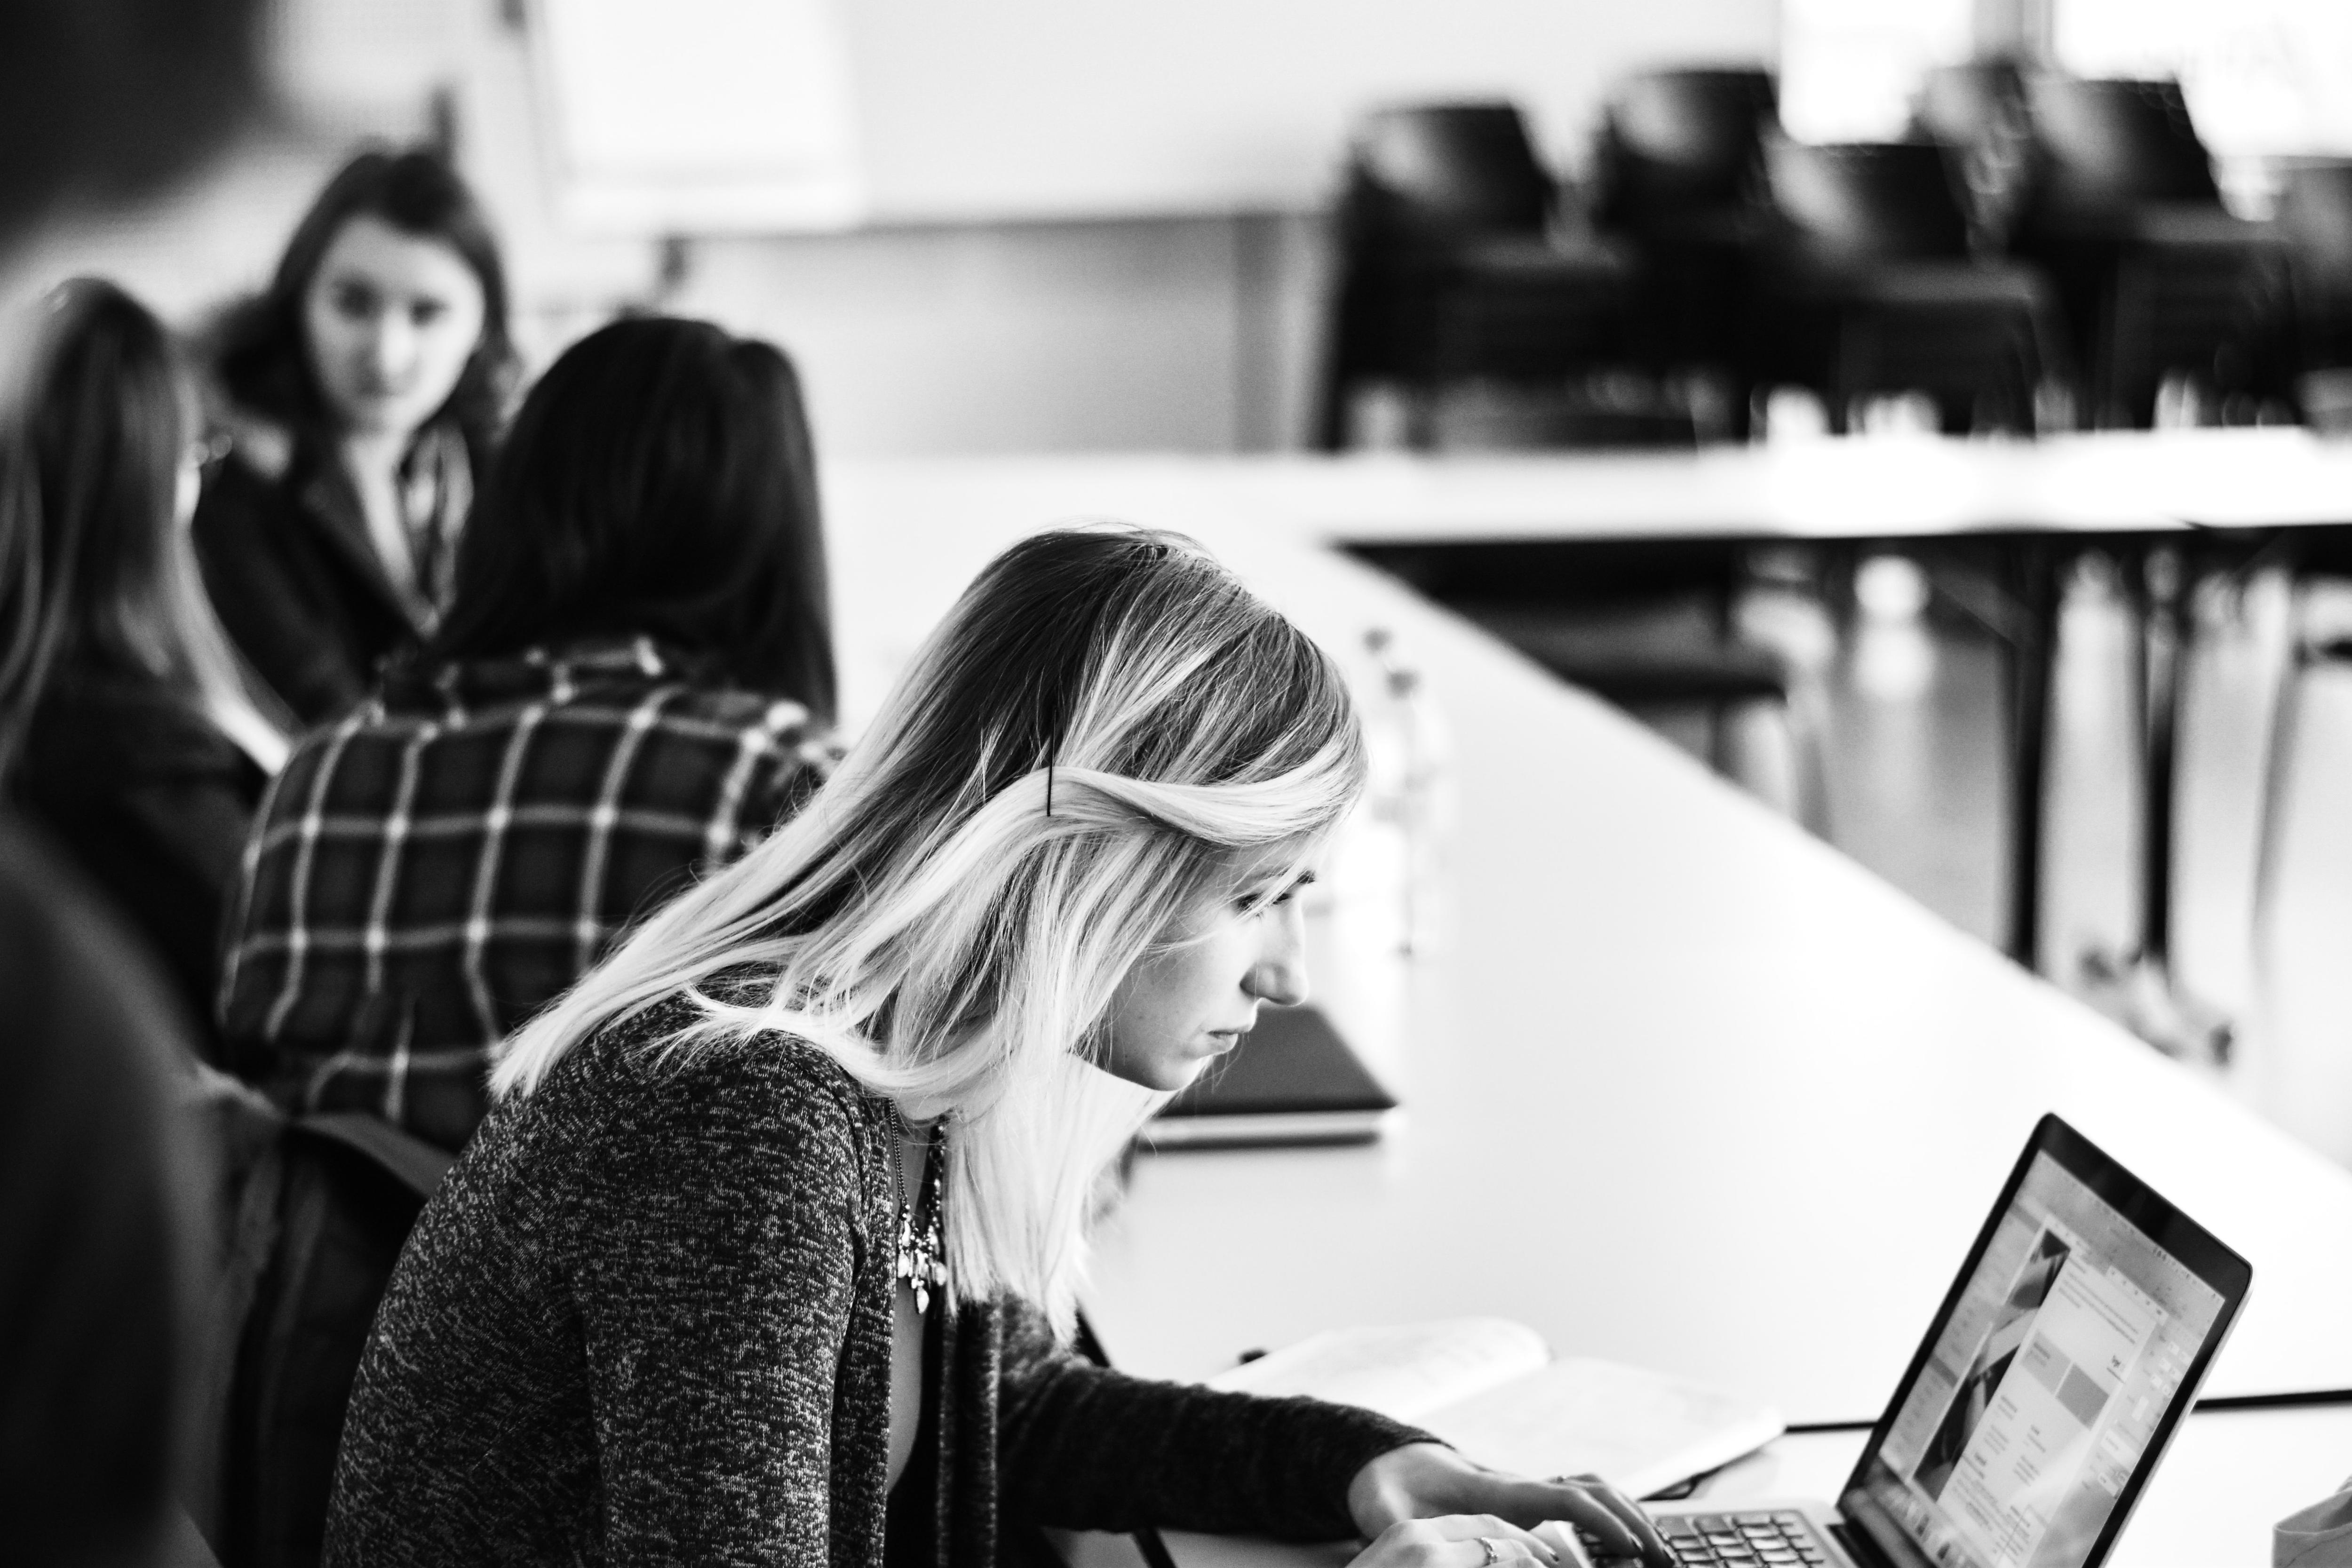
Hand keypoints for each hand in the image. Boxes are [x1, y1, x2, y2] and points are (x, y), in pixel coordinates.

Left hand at [1348, 1443, 1673, 1567]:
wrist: (1386, 1461)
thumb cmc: (1387, 1490)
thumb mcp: (1389, 1515)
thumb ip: (1411, 1534)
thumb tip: (1429, 1547)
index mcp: (1496, 1489)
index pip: (1564, 1496)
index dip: (1600, 1521)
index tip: (1630, 1548)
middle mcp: (1518, 1484)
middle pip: (1592, 1488)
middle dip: (1631, 1520)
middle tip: (1661, 1558)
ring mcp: (1524, 1487)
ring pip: (1591, 1487)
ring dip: (1626, 1513)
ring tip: (1656, 1551)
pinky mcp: (1524, 1495)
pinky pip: (1578, 1495)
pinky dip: (1608, 1512)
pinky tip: (1623, 1542)